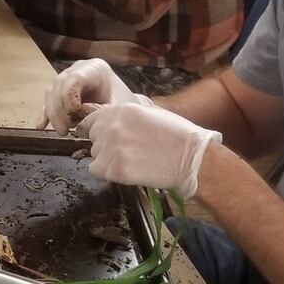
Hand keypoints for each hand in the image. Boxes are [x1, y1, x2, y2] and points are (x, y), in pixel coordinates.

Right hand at [39, 58, 150, 132]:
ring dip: (53, 114)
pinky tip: (41, 126)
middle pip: (59, 86)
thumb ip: (102, 109)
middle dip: (60, 109)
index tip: (75, 114)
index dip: (70, 97)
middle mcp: (78, 70)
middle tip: (67, 129)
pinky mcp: (61, 93)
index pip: (75, 78)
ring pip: (51, 94)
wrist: (125, 108)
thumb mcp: (119, 106)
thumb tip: (83, 115)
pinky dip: (45, 115)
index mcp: (95, 68)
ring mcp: (67, 80)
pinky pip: (48, 102)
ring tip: (63, 131)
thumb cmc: (124, 105)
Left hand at [80, 103, 221, 199]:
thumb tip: (105, 121)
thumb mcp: (148, 114)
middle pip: (93, 139)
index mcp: (120, 110)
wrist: (192, 158)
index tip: (105, 139)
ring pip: (95, 156)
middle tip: (128, 153)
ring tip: (133, 162)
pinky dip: (109, 174)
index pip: (91, 121)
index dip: (98, 131)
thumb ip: (124, 117)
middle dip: (105, 146)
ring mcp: (111, 147)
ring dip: (108, 161)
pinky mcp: (115, 168)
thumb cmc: (177, 136)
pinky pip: (97, 171)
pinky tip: (128, 171)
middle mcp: (111, 126)